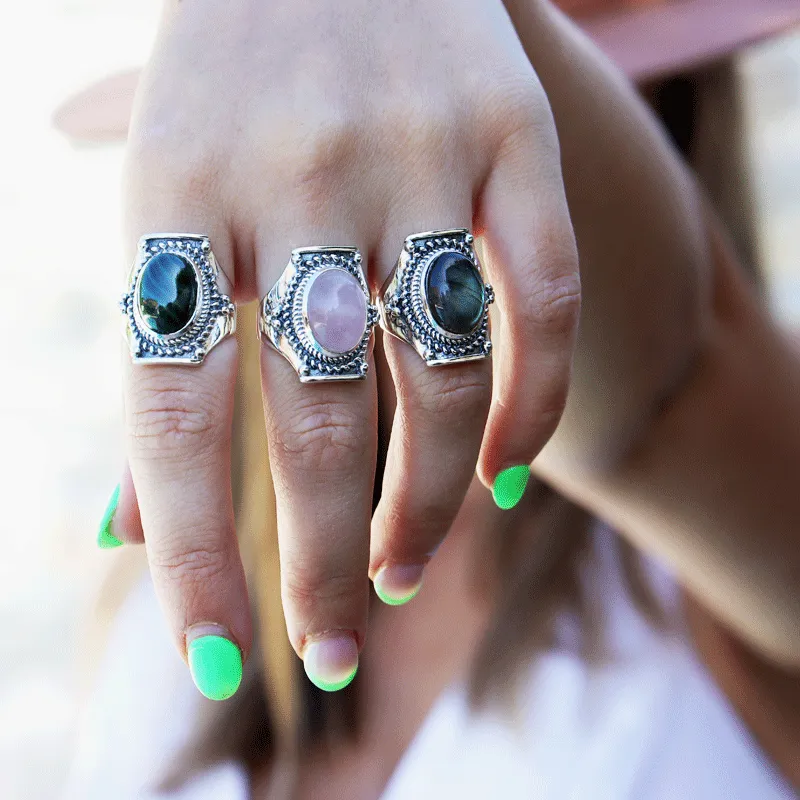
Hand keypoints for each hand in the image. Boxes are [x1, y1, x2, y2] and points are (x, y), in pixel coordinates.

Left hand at [117, 0, 578, 695]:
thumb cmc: (228, 90)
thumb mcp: (162, 204)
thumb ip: (158, 361)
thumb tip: (122, 527)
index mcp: (174, 193)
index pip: (174, 417)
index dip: (197, 558)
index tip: (222, 660)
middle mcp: (296, 177)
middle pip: (317, 424)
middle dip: (322, 564)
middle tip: (332, 647)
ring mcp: (417, 150)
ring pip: (441, 378)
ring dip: (428, 504)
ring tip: (407, 567)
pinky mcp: (514, 130)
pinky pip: (545, 298)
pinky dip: (534, 406)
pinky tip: (504, 477)